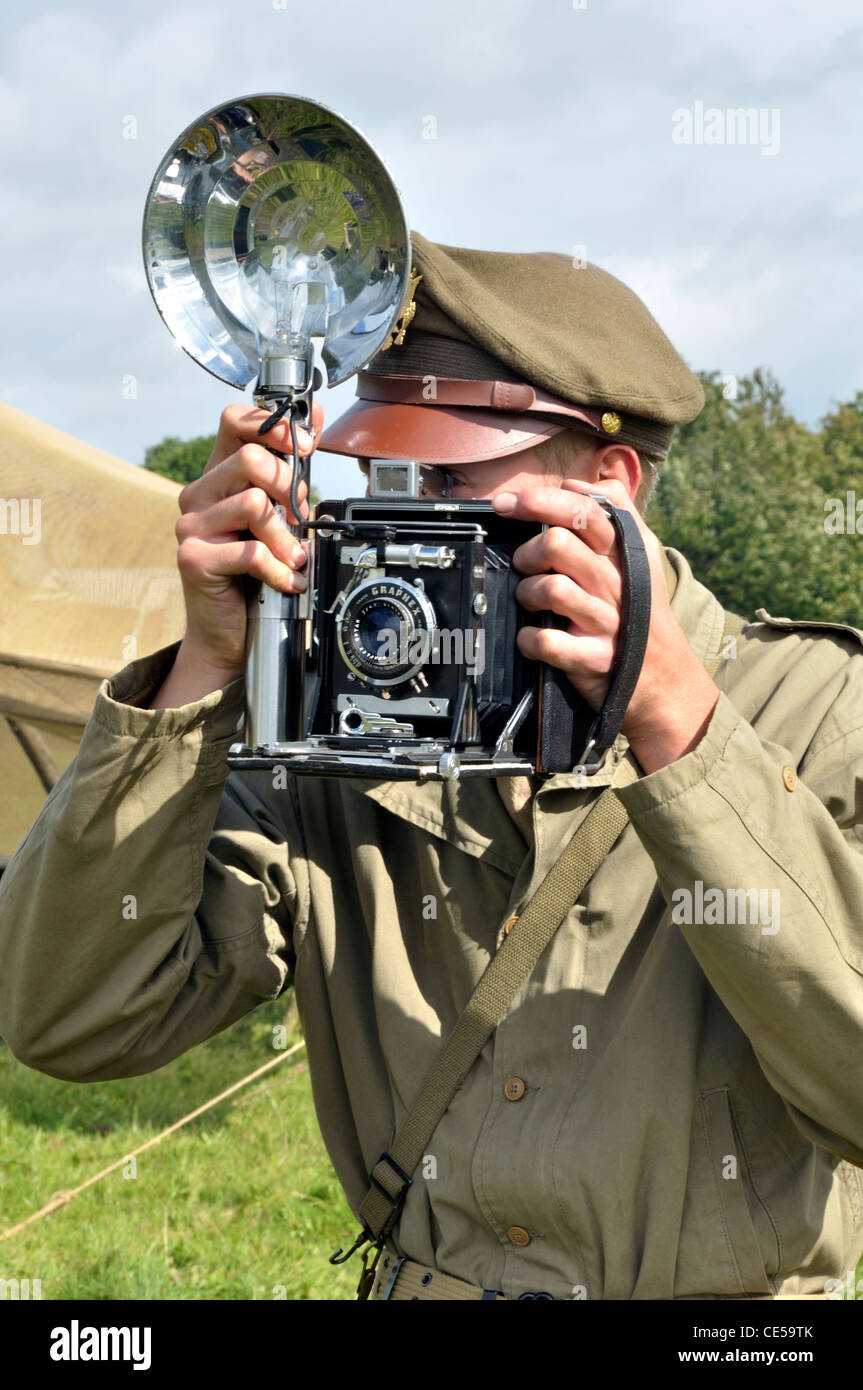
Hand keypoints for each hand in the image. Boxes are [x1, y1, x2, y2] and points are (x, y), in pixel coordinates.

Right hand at [171, 400, 321, 680]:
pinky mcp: (193, 559)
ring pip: (254, 504)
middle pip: (251, 460)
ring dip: (286, 538)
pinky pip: (251, 551)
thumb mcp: (279, 514)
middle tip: (298, 520)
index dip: (274, 426)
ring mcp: (190, 527)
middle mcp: (198, 495)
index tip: (304, 448)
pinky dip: (278, 570)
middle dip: (289, 488)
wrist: (228, 631)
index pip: (235, 421)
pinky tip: (284, 581)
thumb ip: (291, 471)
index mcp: (218, 476)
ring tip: (292, 559)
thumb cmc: (253, 573)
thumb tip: (316, 418)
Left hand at [492, 478, 720, 772]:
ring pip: (551, 589)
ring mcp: (606, 621)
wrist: (664, 679)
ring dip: (527, 594)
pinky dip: (530, 639)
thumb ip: (617, 513)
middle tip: (527, 565)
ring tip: (532, 602)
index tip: (505, 502)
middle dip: (528, 552)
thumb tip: (587, 478)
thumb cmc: (639, 613)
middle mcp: (616, 583)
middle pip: (558, 543)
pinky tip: (533, 638)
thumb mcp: (640, 557)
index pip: (583, 510)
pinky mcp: (594, 658)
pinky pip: (547, 642)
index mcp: (624, 553)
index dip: (538, 501)